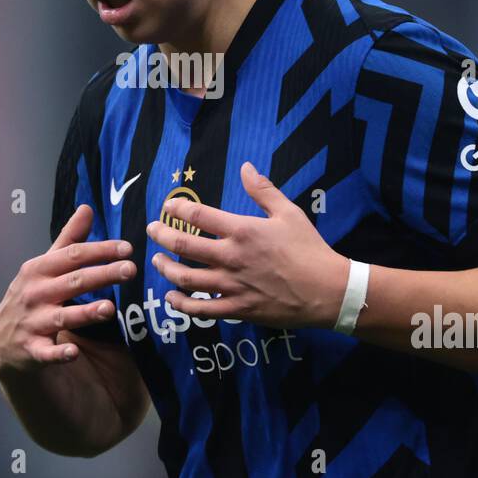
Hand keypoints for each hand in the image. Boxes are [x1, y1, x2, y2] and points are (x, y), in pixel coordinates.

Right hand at [0, 204, 136, 376]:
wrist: (2, 341)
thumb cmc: (31, 296)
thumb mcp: (45, 266)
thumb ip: (68, 240)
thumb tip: (86, 208)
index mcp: (38, 269)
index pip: (73, 255)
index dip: (100, 250)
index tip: (127, 248)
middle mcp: (34, 294)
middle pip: (73, 282)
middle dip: (102, 275)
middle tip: (130, 270)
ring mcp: (32, 323)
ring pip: (62, 317)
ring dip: (85, 313)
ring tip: (109, 308)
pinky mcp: (32, 351)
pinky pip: (46, 353)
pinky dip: (58, 353)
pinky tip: (72, 352)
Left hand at [145, 162, 348, 329]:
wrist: (326, 290)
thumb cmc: (308, 249)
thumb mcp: (289, 213)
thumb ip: (263, 190)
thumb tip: (245, 167)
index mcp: (242, 230)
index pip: (197, 215)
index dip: (177, 208)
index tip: (168, 206)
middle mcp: (231, 257)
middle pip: (182, 245)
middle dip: (161, 235)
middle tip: (152, 230)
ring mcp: (231, 285)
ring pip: (184, 279)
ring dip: (165, 269)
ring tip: (157, 261)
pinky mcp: (236, 308)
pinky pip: (199, 310)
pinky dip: (180, 305)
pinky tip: (171, 298)